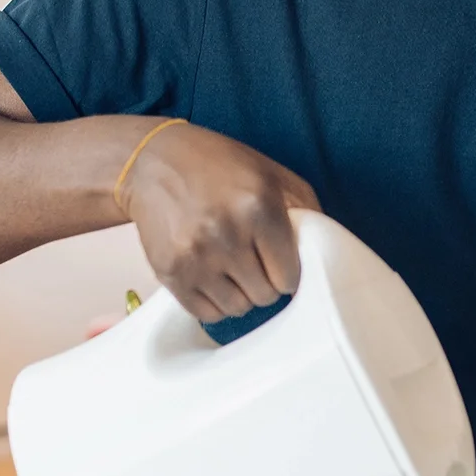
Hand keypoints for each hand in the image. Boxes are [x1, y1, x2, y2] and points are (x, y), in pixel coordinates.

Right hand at [122, 122, 320, 321]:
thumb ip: (306, 211)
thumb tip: (325, 254)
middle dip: (265, 282)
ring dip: (240, 294)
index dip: (287, 271)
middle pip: (265, 296)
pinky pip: (206, 313)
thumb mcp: (271, 174)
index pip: (290, 277)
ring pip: (238, 309)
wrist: (151, 162)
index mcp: (258, 207)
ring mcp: (195, 256)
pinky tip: (212, 276)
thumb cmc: (218, 166)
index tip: (278, 261)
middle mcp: (226, 234)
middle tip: (253, 261)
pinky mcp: (169, 272)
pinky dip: (214, 302)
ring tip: (232, 267)